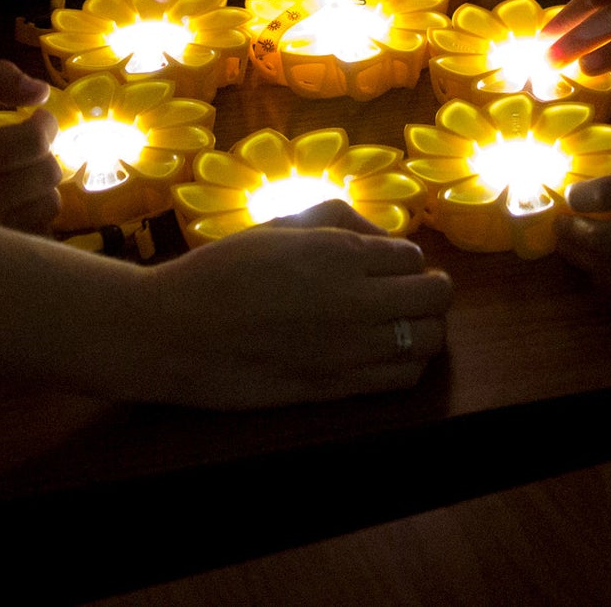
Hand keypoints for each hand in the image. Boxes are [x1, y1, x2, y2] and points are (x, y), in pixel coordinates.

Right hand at [0, 61, 61, 232]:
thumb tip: (41, 92)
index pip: (34, 142)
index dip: (45, 124)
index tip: (36, 120)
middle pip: (47, 173)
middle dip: (44, 153)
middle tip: (28, 146)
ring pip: (48, 205)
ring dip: (41, 184)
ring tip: (19, 172)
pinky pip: (39, 231)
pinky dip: (35, 213)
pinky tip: (14, 199)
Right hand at [113, 212, 452, 407]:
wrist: (175, 332)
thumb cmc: (223, 269)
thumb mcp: (280, 224)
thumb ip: (339, 221)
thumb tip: (383, 238)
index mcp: (338, 252)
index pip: (412, 256)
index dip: (405, 259)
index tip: (389, 263)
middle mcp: (354, 300)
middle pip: (435, 297)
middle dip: (430, 290)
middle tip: (409, 290)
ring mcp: (348, 350)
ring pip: (428, 341)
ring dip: (425, 327)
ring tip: (402, 322)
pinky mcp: (335, 389)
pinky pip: (402, 379)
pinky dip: (408, 363)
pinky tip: (388, 353)